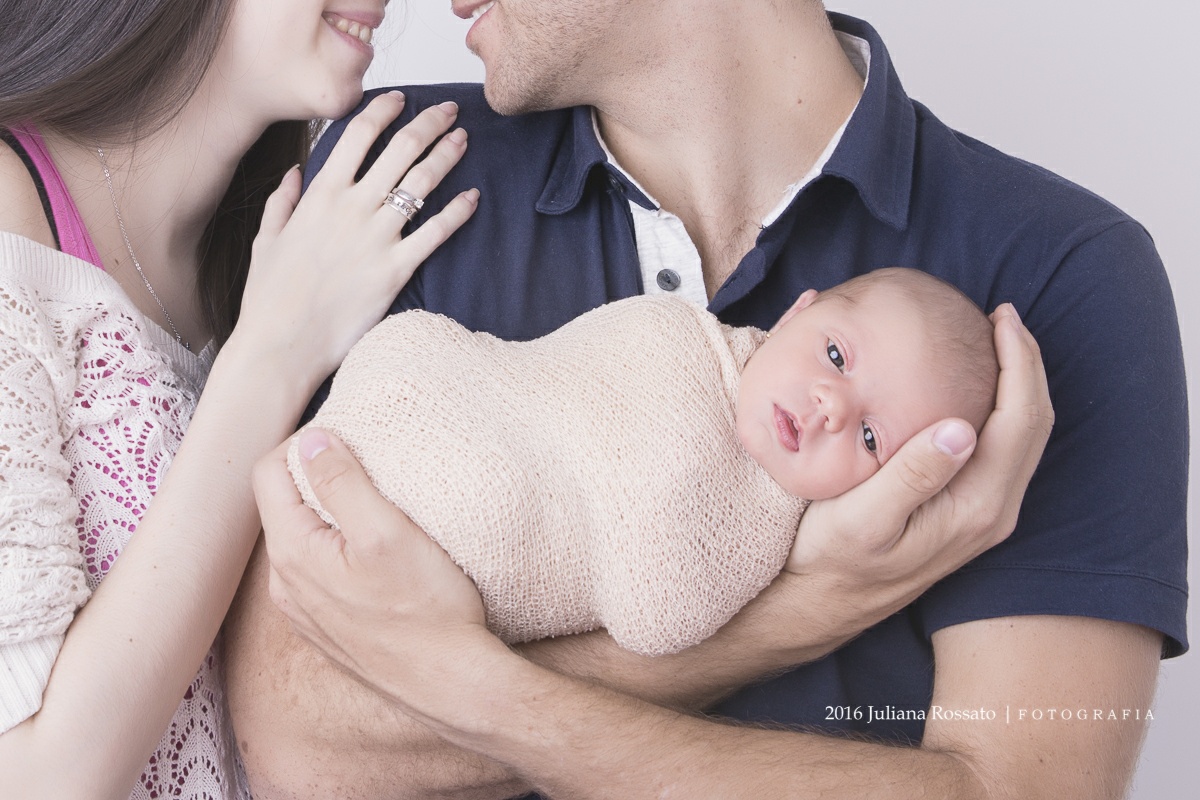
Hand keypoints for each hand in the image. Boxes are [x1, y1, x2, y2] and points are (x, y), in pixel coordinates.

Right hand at [233, 92, 478, 390]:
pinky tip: (473, 197)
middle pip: (400, 149)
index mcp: (319, 195)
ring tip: (464, 139)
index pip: (358, 134)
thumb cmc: (269, 298)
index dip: (385, 111)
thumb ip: (282, 201)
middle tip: (451, 110)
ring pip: (422, 183)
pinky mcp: (396, 270)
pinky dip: (458, 211)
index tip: (402, 100)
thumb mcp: (267, 240)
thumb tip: (295, 172)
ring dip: (447, 155)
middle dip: (430, 124)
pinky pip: (436, 233)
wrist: (282, 346)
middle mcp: (351, 208)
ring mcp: (376, 238)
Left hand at [254, 428, 495, 698]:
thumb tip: (313, 440)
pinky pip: (320, 572)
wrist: (451, 684)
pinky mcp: (328, 629)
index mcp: (293, 553)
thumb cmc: (426, 611)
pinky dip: (340, 549)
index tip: (348, 436)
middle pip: (284, 505)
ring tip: (379, 505)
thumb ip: (343, 481)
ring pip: (303, 539)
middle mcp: (285, 585)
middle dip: (318, 475)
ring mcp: (305, 611)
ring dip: (331, 514)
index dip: (304, 443)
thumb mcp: (388, 531)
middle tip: (369, 464)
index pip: (268, 472)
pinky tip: (380, 554)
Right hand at [783, 304, 1052, 632]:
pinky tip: (969, 389)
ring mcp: (983, 517)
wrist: (823, 607)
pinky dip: (998, 409)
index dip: (1019, 363)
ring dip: (1015, 385)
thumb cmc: (833, 560)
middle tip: (1000, 318)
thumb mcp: (864, 518)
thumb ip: (913, 475)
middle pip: (1031, 425)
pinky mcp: (967, 515)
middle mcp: (992, 513)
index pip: (1019, 420)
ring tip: (992, 342)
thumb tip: (962, 428)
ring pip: (1020, 438)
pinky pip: (1001, 450)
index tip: (1000, 319)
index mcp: (975, 507)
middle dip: (1025, 365)